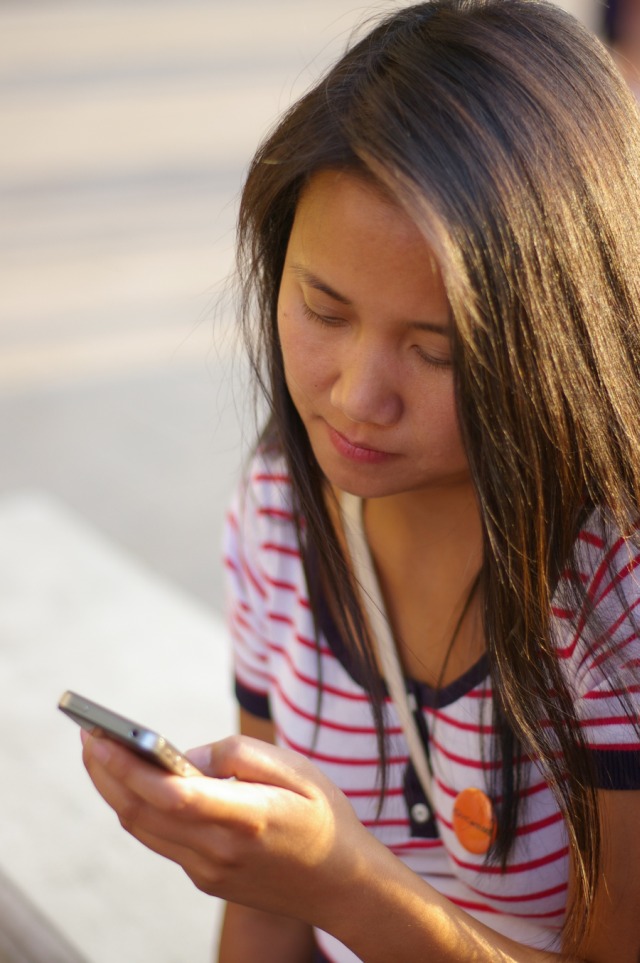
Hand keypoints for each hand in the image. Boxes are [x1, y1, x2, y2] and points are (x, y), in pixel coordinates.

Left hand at [81, 731, 370, 925]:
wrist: (343, 884)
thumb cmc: (323, 815)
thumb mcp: (295, 766)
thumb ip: (237, 754)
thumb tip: (185, 756)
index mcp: (246, 817)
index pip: (170, 795)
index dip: (127, 767)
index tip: (99, 736)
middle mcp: (219, 851)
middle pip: (142, 813)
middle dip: (107, 772)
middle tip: (87, 735)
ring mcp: (208, 872)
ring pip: (144, 830)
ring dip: (115, 791)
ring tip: (101, 754)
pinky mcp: (205, 880)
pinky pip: (161, 840)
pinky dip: (140, 808)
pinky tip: (137, 783)